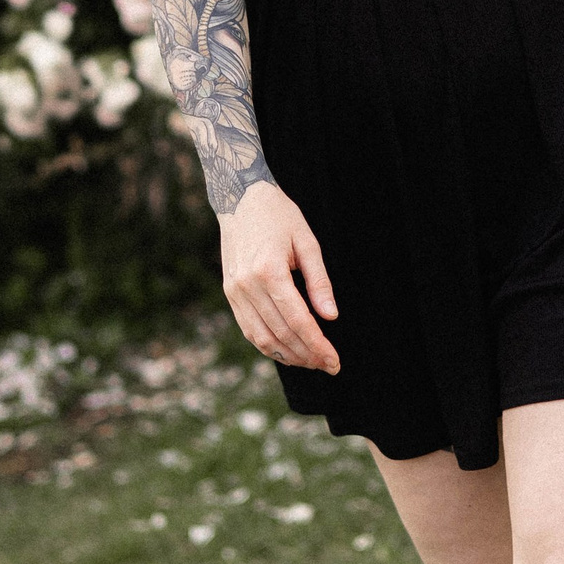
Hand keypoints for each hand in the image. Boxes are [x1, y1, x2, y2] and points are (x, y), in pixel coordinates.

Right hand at [219, 179, 340, 372]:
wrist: (240, 198)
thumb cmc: (279, 216)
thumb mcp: (307, 242)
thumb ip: (319, 281)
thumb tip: (331, 317)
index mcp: (269, 270)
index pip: (297, 320)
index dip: (317, 345)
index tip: (334, 361)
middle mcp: (248, 285)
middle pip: (280, 333)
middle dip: (307, 355)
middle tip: (329, 365)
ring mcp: (235, 290)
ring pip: (262, 337)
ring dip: (288, 356)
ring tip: (312, 362)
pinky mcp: (229, 292)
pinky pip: (248, 328)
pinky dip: (267, 345)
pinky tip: (287, 352)